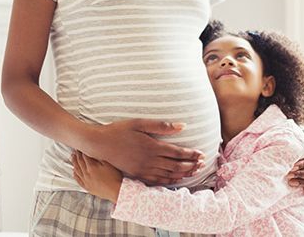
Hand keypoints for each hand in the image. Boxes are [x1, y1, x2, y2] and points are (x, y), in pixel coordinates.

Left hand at [72, 151, 122, 202]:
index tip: (80, 148)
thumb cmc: (114, 177)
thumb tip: (92, 153)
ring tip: (73, 159)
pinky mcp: (87, 187)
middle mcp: (87, 174)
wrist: (116, 190)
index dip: (82, 151)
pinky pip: (78, 180)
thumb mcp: (108, 164)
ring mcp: (86, 181)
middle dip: (77, 156)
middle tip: (75, 151)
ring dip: (74, 164)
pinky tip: (74, 172)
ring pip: (77, 171)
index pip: (84, 156)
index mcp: (92, 167)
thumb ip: (99, 158)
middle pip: (79, 163)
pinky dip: (75, 175)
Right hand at [86, 119, 204, 184]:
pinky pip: (156, 181)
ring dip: (183, 174)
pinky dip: (168, 181)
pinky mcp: (137, 174)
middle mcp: (149, 160)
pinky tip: (175, 179)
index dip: (191, 154)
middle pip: (176, 165)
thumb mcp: (140, 123)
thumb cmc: (120, 130)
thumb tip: (182, 126)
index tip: (201, 154)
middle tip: (202, 164)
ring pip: (168, 174)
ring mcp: (143, 169)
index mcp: (152, 146)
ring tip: (194, 172)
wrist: (100, 144)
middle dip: (191, 165)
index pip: (177, 152)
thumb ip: (161, 126)